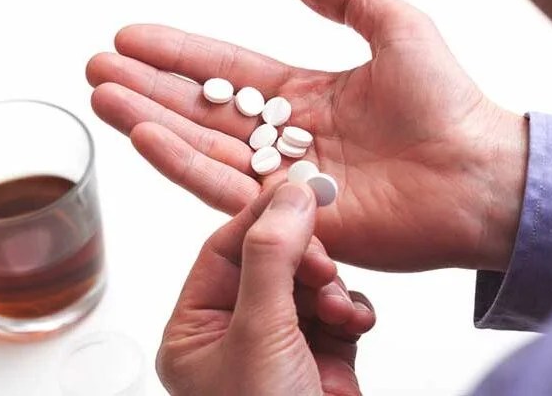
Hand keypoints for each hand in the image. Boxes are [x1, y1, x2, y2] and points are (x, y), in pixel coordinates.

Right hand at [86, 0, 527, 271]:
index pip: (227, 70)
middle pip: (202, 109)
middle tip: (98, 69)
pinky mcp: (285, 216)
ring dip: (150, 121)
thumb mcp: (398, 27)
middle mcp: (285, 138)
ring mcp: (282, 180)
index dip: (180, 52)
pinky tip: (145, 137)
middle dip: (148, 87)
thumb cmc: (448, 104)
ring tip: (103, 96)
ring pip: (203, 147)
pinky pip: (226, 187)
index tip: (132, 36)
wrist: (477, 175)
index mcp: (304, 96)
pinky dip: (183, 163)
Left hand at [157, 183, 375, 394]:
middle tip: (323, 260)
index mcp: (197, 329)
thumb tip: (288, 198)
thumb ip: (270, 260)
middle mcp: (236, 334)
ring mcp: (282, 346)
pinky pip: (339, 314)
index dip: (262, 218)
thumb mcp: (259, 337)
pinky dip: (353, 312)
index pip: (225, 251)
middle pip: (272, 263)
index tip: (298, 191)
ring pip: (311, 285)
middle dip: (303, 259)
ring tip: (339, 310)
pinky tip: (354, 324)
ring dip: (332, 288)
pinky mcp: (323, 359)